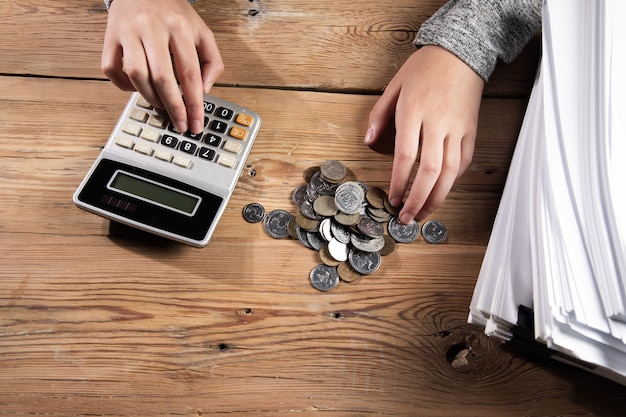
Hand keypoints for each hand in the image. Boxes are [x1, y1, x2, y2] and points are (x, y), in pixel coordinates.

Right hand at [101, 0, 223, 133]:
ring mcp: (128, 32)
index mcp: (179, 26)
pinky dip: (124, 85)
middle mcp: (152, 27)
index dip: (193, 102)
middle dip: (173, 107)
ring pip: (136, 75)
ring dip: (150, 97)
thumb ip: (211, 61)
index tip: (195, 123)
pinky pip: (111, 69)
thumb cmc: (173, 14)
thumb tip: (204, 91)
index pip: (189, 73)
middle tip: (180, 124)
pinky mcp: (110, 36)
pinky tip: (138, 87)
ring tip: (161, 104)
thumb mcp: (201, 32)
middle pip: (162, 77)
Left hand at [365, 46, 483, 222]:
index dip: (399, 182)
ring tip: (423, 214)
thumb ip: (378, 116)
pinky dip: (453, 179)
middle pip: (429, 170)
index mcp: (414, 112)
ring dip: (437, 197)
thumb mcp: (394, 86)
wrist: (460, 52)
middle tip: (406, 217)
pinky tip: (442, 191)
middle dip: (417, 199)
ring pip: (450, 171)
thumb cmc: (424, 68)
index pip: (405, 156)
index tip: (391, 199)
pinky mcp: (471, 130)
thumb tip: (368, 142)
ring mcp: (457, 128)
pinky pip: (464, 161)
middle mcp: (437, 123)